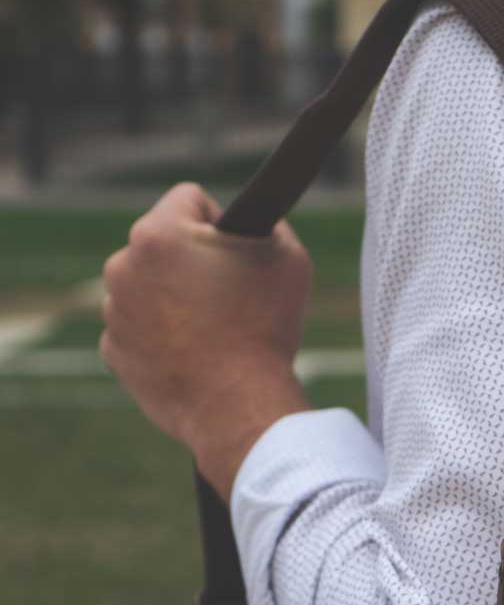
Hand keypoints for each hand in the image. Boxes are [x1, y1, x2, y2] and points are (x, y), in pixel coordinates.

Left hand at [100, 182, 312, 456]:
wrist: (239, 405)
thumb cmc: (265, 327)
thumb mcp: (288, 256)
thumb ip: (263, 223)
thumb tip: (248, 221)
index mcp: (159, 233)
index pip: (190, 198)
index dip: (221, 220)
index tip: (237, 251)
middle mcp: (123, 265)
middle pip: (163, 242)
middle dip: (191, 258)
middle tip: (228, 293)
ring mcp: (114, 310)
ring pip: (148, 284)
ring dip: (174, 294)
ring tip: (213, 326)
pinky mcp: (114, 349)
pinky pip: (139, 325)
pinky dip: (161, 333)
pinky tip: (194, 351)